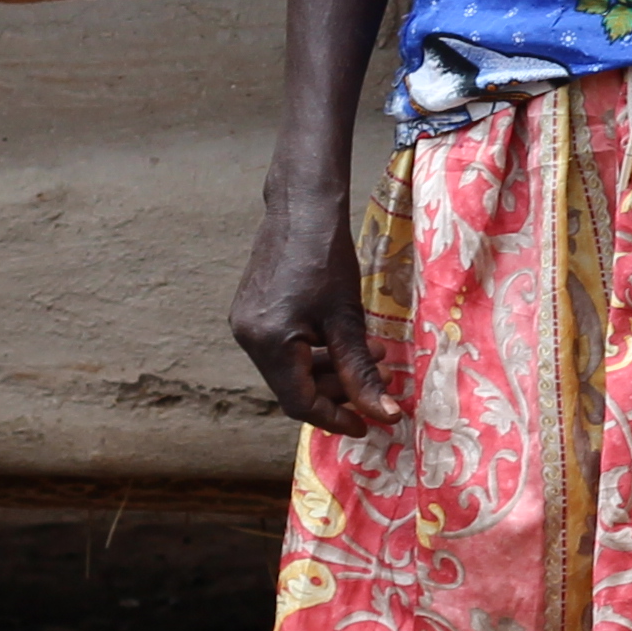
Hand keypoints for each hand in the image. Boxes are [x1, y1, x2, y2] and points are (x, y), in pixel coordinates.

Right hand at [233, 179, 399, 434]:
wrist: (301, 206)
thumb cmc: (327, 258)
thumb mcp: (349, 319)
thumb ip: (363, 372)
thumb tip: (386, 415)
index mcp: (268, 344)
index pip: (300, 403)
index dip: (336, 419)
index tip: (370, 424)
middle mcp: (248, 338)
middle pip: (294, 387)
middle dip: (339, 391)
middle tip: (381, 383)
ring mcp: (245, 323)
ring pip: (291, 367)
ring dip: (331, 368)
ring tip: (375, 353)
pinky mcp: (252, 310)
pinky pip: (284, 347)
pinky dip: (316, 350)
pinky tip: (347, 338)